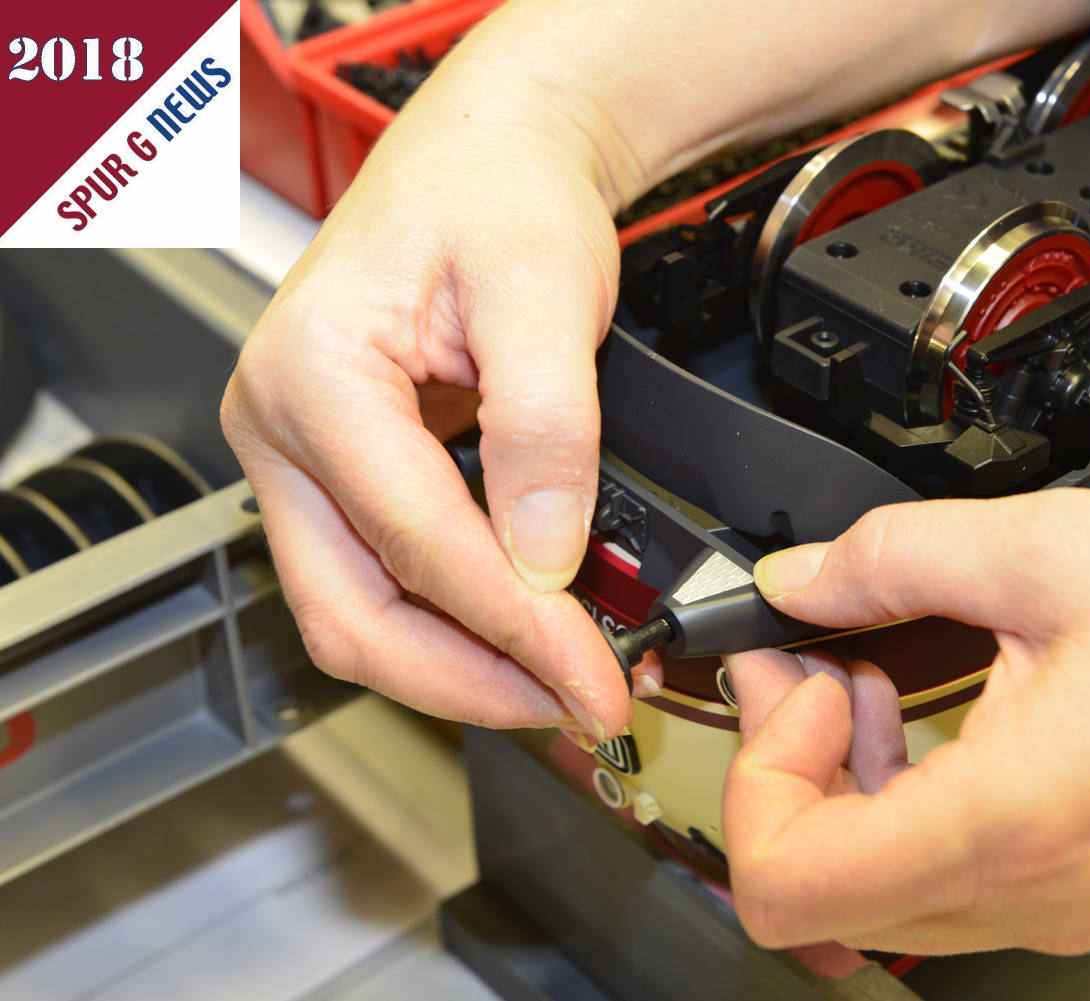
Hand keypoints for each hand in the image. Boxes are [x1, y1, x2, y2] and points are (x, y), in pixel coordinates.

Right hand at [222, 54, 657, 738]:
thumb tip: (547, 561)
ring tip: (564, 679)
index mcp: (314, 379)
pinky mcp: (348, 475)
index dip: (516, 629)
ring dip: (466, 664)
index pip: (416, 546)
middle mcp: (285, 430)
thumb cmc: (500, 193)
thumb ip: (544, 432)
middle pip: (353, 617)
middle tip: (575, 706)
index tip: (594, 679)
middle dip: (470, 681)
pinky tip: (532, 630)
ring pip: (364, 613)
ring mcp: (308, 459)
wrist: (492, 159)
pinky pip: (391, 578)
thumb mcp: (544, 292)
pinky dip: (463, 620)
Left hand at [723, 489, 1089, 953]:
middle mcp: (1026, 896)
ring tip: (871, 676)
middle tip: (803, 664)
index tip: (789, 684)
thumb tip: (800, 577)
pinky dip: (907, 798)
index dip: (752, 780)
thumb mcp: (1044, 549)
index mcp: (1004, 826)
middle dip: (784, 766)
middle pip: (821, 891)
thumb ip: (890, 558)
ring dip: (843, 782)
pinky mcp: (1088, 886)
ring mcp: (1060, 906)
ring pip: (880, 889)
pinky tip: (936, 711)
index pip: (786, 886)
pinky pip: (949, 875)